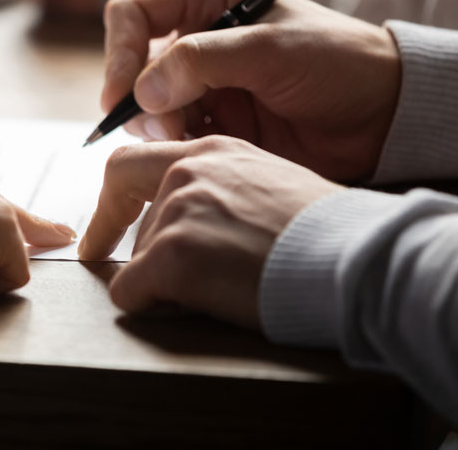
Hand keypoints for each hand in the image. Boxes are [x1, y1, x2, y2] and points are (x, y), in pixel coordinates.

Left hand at [78, 136, 341, 327]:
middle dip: (135, 248)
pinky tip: (191, 307)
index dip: (110, 203)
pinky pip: (131, 292)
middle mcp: (187, 172)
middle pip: (132, 216)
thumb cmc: (328, 234)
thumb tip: (192, 219)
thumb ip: (222, 188)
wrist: (357, 260)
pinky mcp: (172, 255)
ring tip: (222, 290)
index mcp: (212, 151)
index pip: (130, 163)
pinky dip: (149, 306)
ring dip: (165, 282)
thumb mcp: (269, 184)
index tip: (100, 232)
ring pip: (138, 258)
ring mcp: (177, 211)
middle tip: (140, 277)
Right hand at [101, 0, 401, 181]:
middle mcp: (197, 38)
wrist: (383, 116)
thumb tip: (142, 93)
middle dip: (140, 101)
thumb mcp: (270, 50)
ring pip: (147, 108)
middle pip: (131, 67)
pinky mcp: (214, 124)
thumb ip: (201, 62)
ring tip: (193, 140)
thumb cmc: (338, 63)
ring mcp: (203, 84)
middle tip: (165, 129)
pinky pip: (172, 138)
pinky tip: (204, 154)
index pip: (134, 14)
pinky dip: (176, 149)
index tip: (121, 96)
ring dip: (159, 129)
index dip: (119, 53)